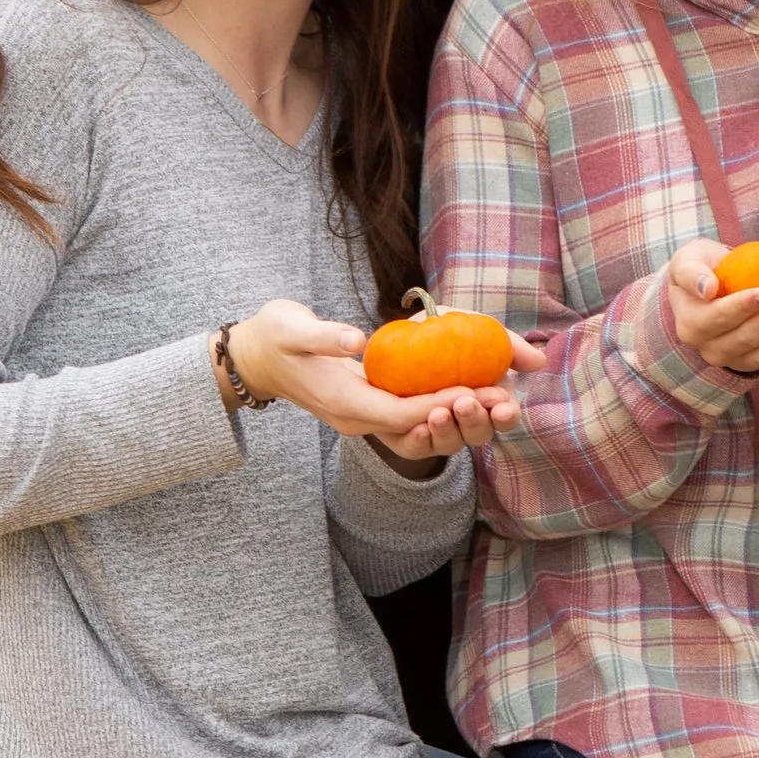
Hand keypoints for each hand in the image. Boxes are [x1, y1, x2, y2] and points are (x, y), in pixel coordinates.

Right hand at [217, 300, 539, 462]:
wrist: (256, 359)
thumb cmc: (274, 337)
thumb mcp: (292, 328)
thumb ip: (323, 335)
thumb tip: (356, 341)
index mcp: (342, 402)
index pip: (399, 412)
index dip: (438, 404)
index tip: (474, 389)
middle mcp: (356, 419)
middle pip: (417, 429)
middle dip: (461, 417)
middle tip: (502, 397)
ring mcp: (363, 418)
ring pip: (418, 430)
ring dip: (458, 418)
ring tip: (497, 398)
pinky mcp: (369, 409)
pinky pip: (412, 418)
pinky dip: (441, 409)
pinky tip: (469, 389)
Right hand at [662, 239, 758, 376]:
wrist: (715, 285)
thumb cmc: (702, 268)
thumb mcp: (687, 260)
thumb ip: (691, 272)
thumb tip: (706, 289)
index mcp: (691, 325)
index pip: (716, 319)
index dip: (742, 307)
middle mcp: (711, 349)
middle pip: (744, 339)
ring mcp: (735, 359)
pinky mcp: (757, 363)